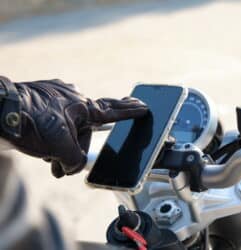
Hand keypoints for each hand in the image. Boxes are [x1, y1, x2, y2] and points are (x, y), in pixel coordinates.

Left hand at [0, 77, 147, 177]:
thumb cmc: (30, 125)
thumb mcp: (59, 148)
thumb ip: (74, 160)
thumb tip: (70, 165)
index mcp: (82, 106)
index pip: (112, 110)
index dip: (130, 111)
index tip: (144, 107)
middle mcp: (72, 99)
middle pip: (85, 128)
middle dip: (76, 147)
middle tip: (62, 163)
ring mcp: (55, 97)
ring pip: (67, 127)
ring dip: (60, 146)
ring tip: (47, 159)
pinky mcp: (41, 99)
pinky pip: (54, 120)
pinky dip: (50, 135)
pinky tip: (39, 143)